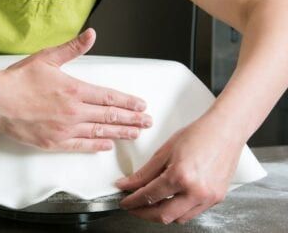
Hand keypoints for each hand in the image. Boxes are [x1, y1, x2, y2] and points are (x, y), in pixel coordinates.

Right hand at [0, 28, 152, 151]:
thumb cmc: (19, 80)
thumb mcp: (47, 58)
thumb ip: (73, 48)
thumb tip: (91, 35)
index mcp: (74, 90)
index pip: (109, 98)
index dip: (128, 103)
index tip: (141, 106)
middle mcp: (74, 111)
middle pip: (110, 116)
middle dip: (131, 120)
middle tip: (147, 123)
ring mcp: (65, 129)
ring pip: (99, 132)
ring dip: (120, 133)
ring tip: (135, 134)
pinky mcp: (54, 143)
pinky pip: (80, 146)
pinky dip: (95, 145)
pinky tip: (107, 145)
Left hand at [116, 114, 244, 223]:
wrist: (225, 130)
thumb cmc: (199, 135)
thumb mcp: (165, 151)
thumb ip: (144, 173)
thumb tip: (127, 184)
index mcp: (180, 176)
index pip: (149, 196)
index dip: (132, 202)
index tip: (125, 202)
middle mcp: (196, 191)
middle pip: (163, 215)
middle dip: (144, 214)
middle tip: (133, 207)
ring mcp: (209, 197)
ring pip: (179, 218)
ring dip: (162, 214)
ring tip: (150, 205)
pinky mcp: (217, 199)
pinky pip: (193, 213)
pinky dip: (179, 211)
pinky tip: (170, 201)